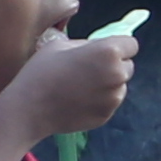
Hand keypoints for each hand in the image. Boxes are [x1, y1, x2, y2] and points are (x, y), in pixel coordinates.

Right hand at [1, 27, 137, 147]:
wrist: (28, 109)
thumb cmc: (40, 72)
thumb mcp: (59, 45)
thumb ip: (85, 44)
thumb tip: (95, 48)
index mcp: (108, 52)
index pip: (131, 44)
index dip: (117, 46)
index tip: (102, 51)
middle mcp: (118, 75)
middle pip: (128, 66)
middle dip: (114, 66)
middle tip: (88, 70)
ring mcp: (114, 98)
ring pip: (119, 86)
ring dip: (107, 85)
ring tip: (80, 88)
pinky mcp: (107, 115)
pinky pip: (109, 103)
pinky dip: (98, 101)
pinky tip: (77, 101)